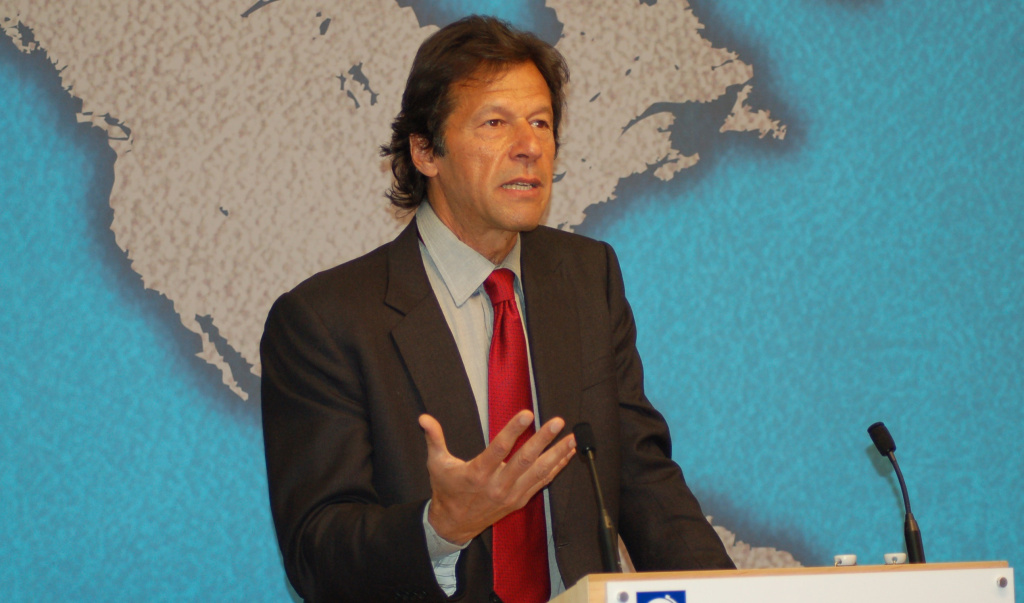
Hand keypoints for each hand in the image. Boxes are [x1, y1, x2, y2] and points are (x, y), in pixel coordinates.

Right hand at [419, 410, 575, 544]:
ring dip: (557, 454)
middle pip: (524, 460)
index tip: (527, 414)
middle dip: (543, 440)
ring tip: (572, 437)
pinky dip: (556, 468)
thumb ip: (434, 438)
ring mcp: (511, 495)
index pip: (499, 449)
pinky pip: (541, 482)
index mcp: (477, 474)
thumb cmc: (446, 490)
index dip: (513, 431)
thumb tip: (423, 418)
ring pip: (538, 472)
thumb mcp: (436, 463)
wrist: (453, 524)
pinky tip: (567, 454)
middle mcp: (497, 485)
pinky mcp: (519, 500)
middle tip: (557, 422)